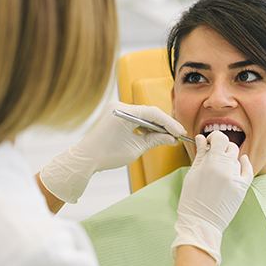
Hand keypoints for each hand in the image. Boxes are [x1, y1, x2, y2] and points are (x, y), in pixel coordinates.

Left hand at [39, 102, 185, 202]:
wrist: (85, 158)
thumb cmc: (107, 155)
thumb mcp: (136, 148)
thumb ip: (156, 140)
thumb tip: (172, 139)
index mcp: (123, 112)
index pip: (153, 113)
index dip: (169, 123)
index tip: (180, 132)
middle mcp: (119, 106)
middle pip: (149, 112)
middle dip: (164, 124)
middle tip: (177, 135)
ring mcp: (115, 109)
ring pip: (142, 115)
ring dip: (155, 125)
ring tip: (168, 137)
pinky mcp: (114, 114)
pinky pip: (134, 117)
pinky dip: (144, 126)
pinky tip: (154, 135)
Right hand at [171, 131, 253, 265]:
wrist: (201, 223)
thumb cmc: (191, 200)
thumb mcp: (192, 174)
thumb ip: (200, 154)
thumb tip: (201, 139)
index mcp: (211, 162)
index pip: (220, 138)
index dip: (214, 137)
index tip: (209, 143)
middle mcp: (226, 168)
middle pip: (230, 146)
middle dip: (221, 147)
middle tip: (213, 154)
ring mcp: (236, 178)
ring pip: (236, 158)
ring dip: (229, 158)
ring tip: (220, 166)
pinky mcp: (242, 188)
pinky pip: (248, 170)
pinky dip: (245, 163)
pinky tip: (242, 160)